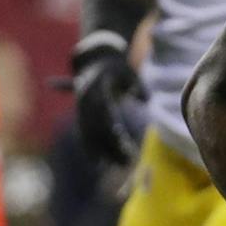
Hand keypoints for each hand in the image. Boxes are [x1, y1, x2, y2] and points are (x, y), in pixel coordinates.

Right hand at [70, 43, 145, 165]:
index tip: (125, 147)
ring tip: (116, 167)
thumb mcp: (129, 73)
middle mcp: (85, 102)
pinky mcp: (82, 114)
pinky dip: (91, 148)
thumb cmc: (119, 67)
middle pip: (97, 130)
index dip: (114, 134)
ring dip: (100, 152)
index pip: (106, 118)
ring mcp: (81, 108)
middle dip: (110, 148)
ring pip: (89, 134)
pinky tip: (98, 163)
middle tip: (126, 164)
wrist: (97, 58)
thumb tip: (144, 100)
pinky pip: (85, 133)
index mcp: (96, 92)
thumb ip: (138, 86)